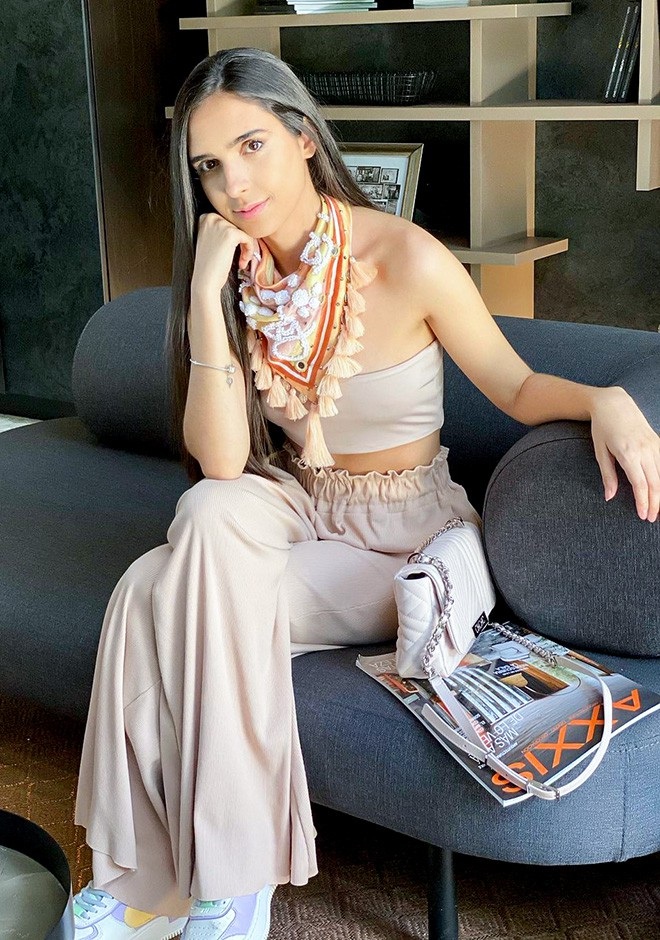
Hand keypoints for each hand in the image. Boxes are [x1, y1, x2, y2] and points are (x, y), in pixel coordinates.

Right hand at [190, 212, 257, 298]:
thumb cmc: (209, 265)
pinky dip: (249, 251)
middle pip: (237, 226)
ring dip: (246, 248)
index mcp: (205, 218)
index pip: (229, 222)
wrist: (205, 280)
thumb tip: (239, 226)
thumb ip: (220, 230)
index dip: (235, 238)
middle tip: (240, 259)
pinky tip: (242, 263)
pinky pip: (248, 238)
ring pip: (244, 232)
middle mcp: (211, 217)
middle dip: (241, 242)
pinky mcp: (231, 234)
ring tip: (241, 262)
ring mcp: (221, 224)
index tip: (232, 252)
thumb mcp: (211, 241)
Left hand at [590, 387, 659, 521]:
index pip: (641, 484)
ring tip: (658, 509)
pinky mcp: (657, 441)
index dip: (643, 502)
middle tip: (651, 518)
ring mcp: (653, 445)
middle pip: (655, 483)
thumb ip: (608, 475)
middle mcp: (644, 450)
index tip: (642, 515)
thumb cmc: (602, 427)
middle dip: (655, 503)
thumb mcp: (600, 451)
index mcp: (628, 453)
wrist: (614, 403)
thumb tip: (609, 497)